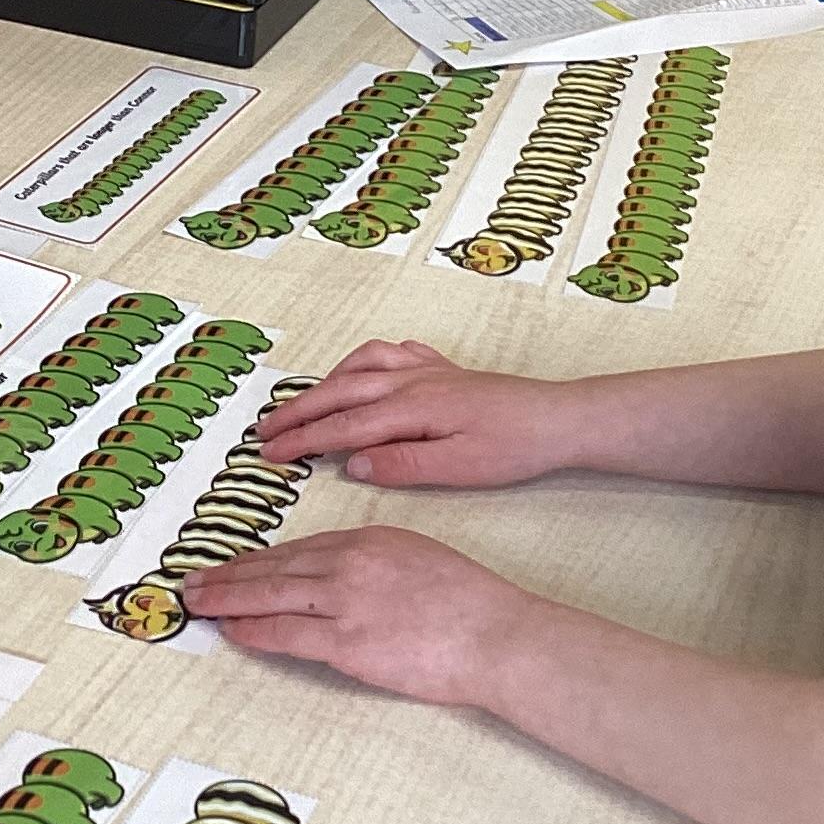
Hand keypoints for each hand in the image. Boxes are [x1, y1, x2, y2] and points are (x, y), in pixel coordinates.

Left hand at [182, 526, 538, 705]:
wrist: (496, 635)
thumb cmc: (471, 606)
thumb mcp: (419, 559)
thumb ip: (378, 564)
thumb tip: (345, 582)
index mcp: (370, 539)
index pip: (300, 549)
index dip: (259, 560)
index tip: (234, 566)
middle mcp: (351, 562)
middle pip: (275, 567)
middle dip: (229, 574)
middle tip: (193, 580)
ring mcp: (346, 601)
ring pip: (270, 596)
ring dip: (227, 599)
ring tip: (196, 602)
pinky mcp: (347, 642)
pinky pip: (286, 633)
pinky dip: (253, 631)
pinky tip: (232, 629)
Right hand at [252, 340, 586, 487]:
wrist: (560, 418)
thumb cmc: (514, 448)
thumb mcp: (458, 468)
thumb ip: (403, 465)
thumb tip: (354, 465)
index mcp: (413, 407)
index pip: (343, 426)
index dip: (303, 440)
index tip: (269, 454)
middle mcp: (413, 379)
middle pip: (341, 391)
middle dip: (299, 410)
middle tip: (264, 430)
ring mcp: (427, 369)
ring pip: (361, 367)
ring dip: (326, 383)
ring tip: (303, 404)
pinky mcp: (443, 370)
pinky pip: (390, 355)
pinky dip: (363, 363)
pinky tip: (360, 374)